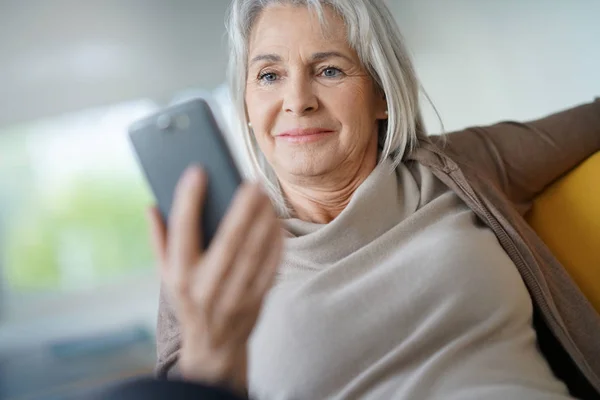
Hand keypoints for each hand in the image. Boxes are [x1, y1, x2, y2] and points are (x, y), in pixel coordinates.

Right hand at [148, 166, 282, 392]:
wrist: (213, 345)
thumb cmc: (187, 301)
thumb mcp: (166, 276)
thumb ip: (160, 240)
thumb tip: (151, 206)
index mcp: (179, 276)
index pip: (182, 231)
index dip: (188, 200)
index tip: (197, 171)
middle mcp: (206, 285)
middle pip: (228, 240)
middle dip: (242, 208)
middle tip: (251, 182)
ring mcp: (234, 295)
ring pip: (254, 251)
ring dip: (263, 221)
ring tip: (266, 196)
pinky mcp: (256, 300)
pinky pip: (270, 267)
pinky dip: (275, 243)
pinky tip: (276, 222)